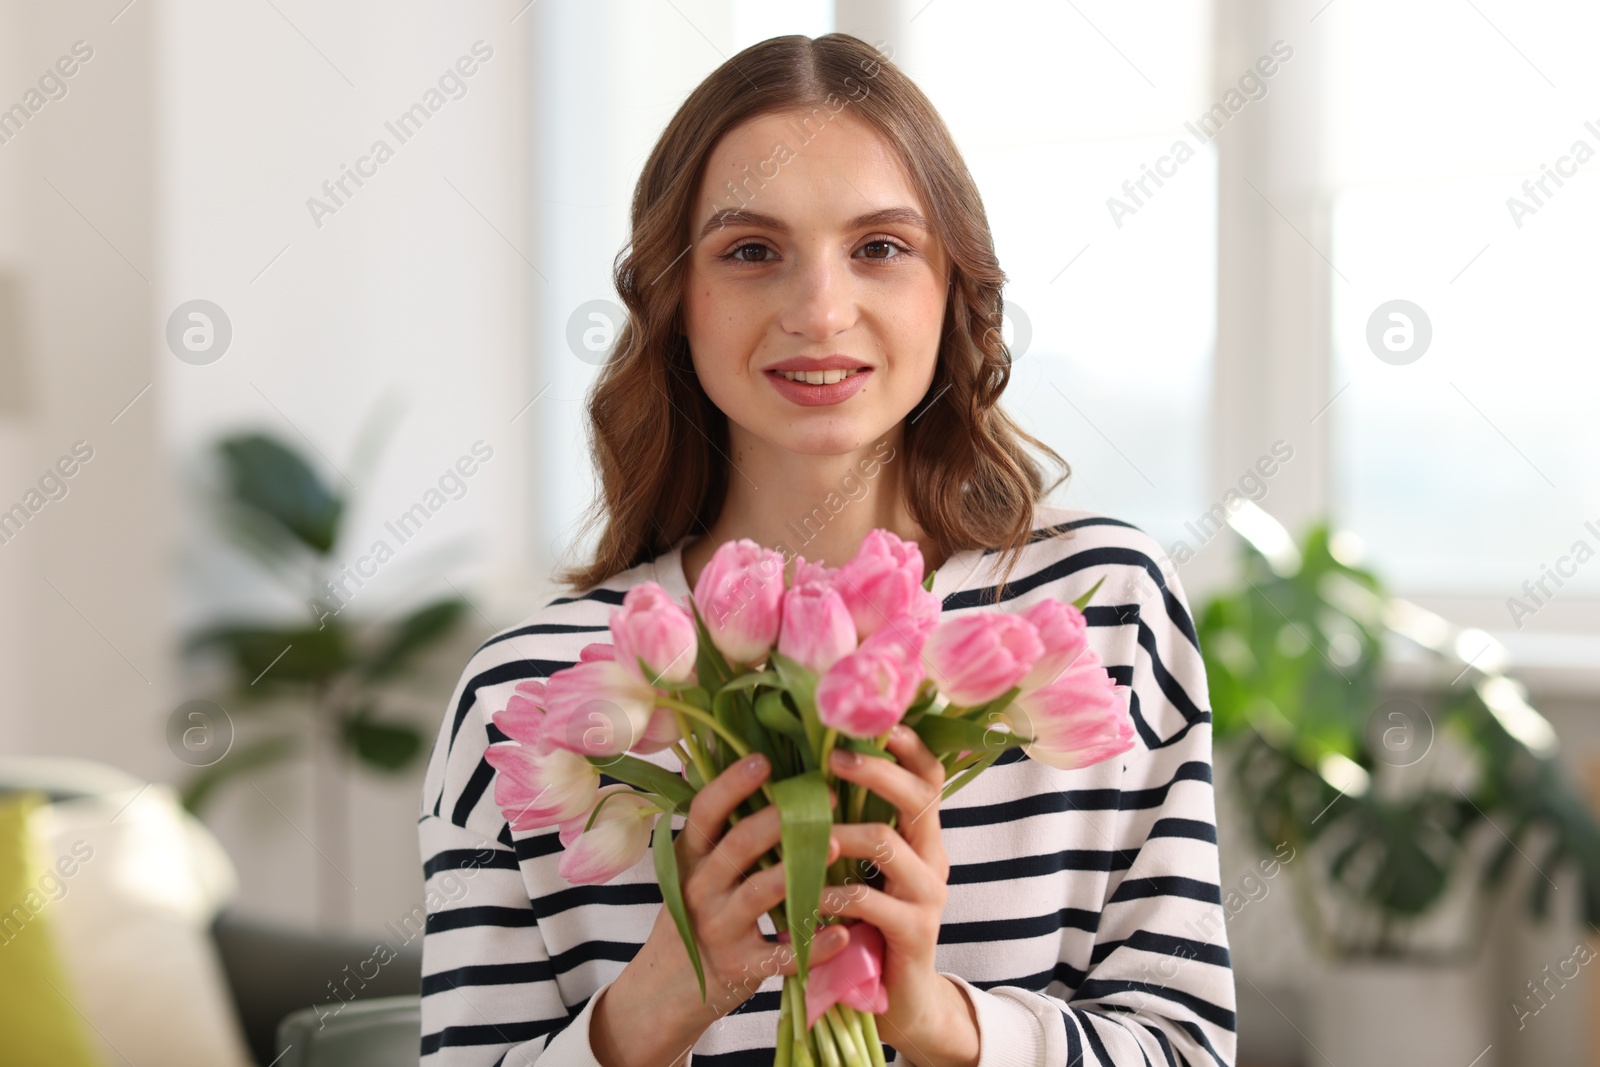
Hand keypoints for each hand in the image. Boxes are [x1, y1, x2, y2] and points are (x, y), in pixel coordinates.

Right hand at [592, 752, 849, 1066]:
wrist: (667, 989)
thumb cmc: (696, 914)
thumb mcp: (695, 869)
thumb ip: (721, 829)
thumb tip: (747, 759)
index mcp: (690, 857)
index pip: (705, 813)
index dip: (731, 784)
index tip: (765, 759)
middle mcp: (699, 888)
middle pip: (738, 845)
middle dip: (781, 818)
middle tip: (825, 796)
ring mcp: (718, 929)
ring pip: (760, 893)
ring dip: (800, 870)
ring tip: (838, 847)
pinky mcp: (739, 968)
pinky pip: (779, 957)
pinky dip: (812, 946)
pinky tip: (843, 933)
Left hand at [824, 725, 980, 1066]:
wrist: (896, 1000)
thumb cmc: (866, 921)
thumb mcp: (862, 866)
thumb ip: (848, 823)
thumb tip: (805, 764)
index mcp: (922, 833)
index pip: (928, 774)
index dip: (907, 743)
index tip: (873, 717)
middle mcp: (934, 855)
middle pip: (919, 796)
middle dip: (876, 771)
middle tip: (833, 757)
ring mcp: (928, 894)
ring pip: (890, 843)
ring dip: (842, 831)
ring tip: (808, 830)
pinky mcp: (914, 932)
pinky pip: (871, 899)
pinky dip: (833, 891)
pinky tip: (807, 891)